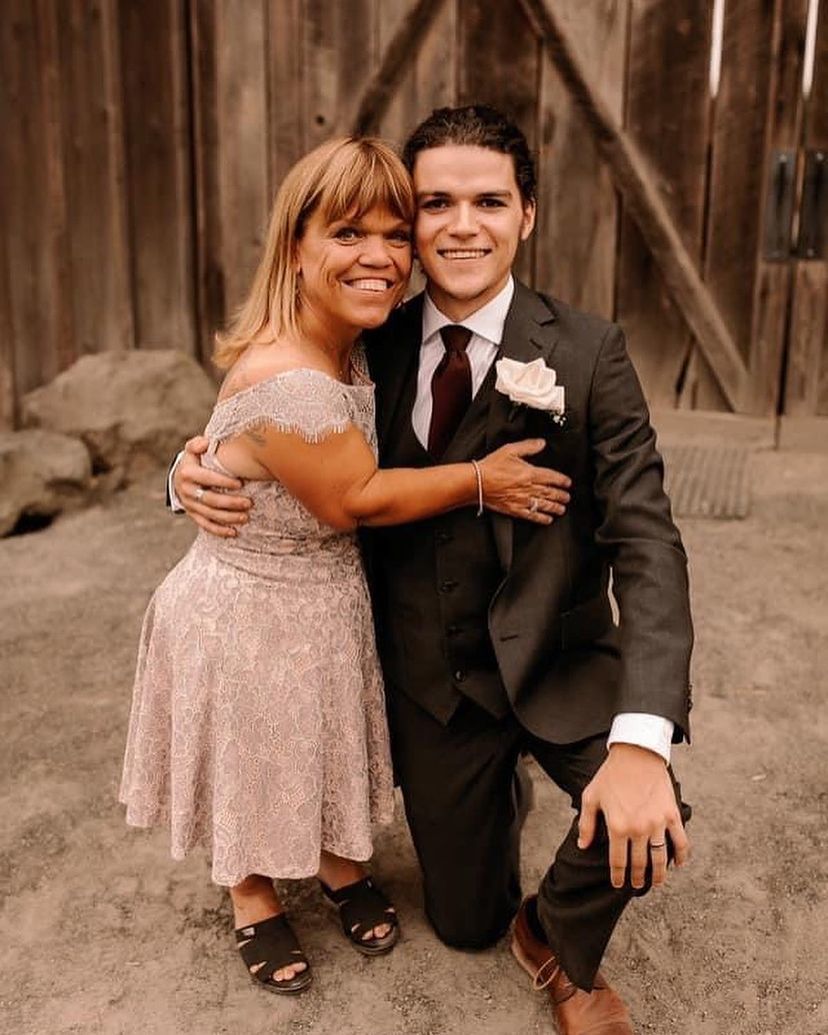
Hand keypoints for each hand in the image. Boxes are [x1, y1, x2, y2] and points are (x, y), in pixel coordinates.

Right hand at [175, 436, 250, 537]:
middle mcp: (187, 491)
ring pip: (210, 515)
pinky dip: (219, 530)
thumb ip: (197, 444)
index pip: (206, 478)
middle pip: (210, 499)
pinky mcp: (193, 515)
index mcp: (188, 473)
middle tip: (249, 503)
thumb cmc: (193, 461)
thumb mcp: (192, 449)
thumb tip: (205, 443)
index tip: (241, 483)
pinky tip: (234, 532)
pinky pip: (206, 525)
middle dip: (230, 503)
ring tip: (246, 517)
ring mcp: (189, 505)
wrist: (180, 477)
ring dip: (228, 518)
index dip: (223, 481)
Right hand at [479, 439, 570, 524]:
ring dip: (555, 507)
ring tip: (562, 509)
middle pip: (551, 493)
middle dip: (561, 496)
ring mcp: (522, 500)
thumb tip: (541, 443)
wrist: (477, 482)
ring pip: (544, 505)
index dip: (562, 480)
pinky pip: (532, 516)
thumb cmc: (491, 466)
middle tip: (567, 497)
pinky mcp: (515, 509)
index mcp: (530, 473)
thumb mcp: (510, 450)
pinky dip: (541, 518)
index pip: (552, 477)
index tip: (567, 483)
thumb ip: (528, 446)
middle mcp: (529, 488)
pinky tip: (547, 519)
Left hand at [577, 743, 689, 888]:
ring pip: (660, 858)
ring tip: (656, 882)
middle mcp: (638, 829)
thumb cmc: (610, 775)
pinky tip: (677, 864)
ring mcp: (657, 823)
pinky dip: (681, 856)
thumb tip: (583, 846)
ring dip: (659, 874)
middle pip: (639, 864)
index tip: (617, 884)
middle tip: (636, 885)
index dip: (618, 876)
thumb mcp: (591, 797)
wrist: (636, 754)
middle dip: (637, 878)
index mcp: (617, 826)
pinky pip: (681, 842)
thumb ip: (587, 824)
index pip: (618, 862)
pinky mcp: (672, 815)